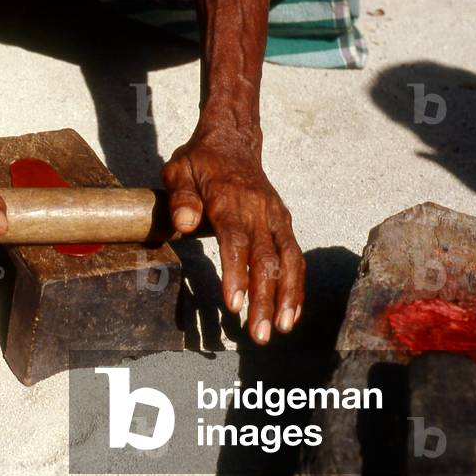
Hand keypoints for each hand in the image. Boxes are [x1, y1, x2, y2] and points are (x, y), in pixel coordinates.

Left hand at [163, 129, 303, 343]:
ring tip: (281, 329)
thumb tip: (184, 223)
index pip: (236, 243)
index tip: (234, 304)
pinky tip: (292, 312)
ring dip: (287, 297)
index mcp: (230, 201)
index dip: (236, 275)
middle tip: (259, 335)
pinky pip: (295, 256)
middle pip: (265, 260)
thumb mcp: (179, 170)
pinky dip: (297, 285)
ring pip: (288, 261)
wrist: (233, 140)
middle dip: (264, 300)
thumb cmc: (200, 161)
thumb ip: (181, 197)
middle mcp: (258, 211)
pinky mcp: (283, 222)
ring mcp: (275, 217)